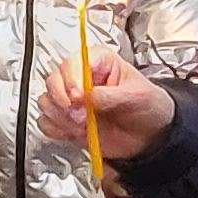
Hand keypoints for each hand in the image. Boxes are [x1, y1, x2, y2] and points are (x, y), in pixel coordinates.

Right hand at [39, 50, 175, 156]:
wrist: (150, 135)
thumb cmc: (149, 107)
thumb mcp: (138, 96)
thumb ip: (111, 95)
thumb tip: (87, 96)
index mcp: (98, 62)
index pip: (73, 63)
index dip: (72, 79)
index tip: (78, 96)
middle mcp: (80, 78)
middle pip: (53, 80)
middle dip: (64, 101)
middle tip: (81, 115)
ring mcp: (71, 100)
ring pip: (46, 101)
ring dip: (61, 117)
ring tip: (82, 125)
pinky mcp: (66, 119)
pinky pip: (46, 122)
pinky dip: (56, 129)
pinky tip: (73, 132)